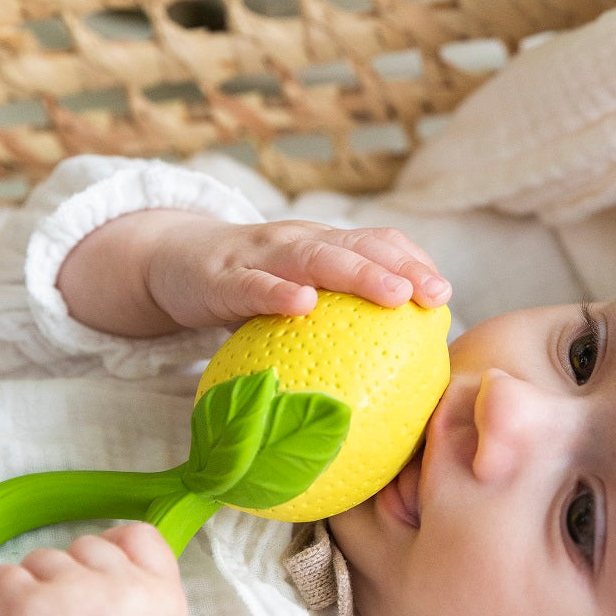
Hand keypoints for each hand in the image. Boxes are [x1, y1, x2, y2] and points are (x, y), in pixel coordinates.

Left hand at [0, 524, 186, 615]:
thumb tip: (102, 565)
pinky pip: (1, 576)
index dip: (110, 546)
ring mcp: (78, 594)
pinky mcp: (30, 607)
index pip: (140, 535)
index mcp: (165, 599)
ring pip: (42, 558)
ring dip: (31, 588)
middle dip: (67, 576)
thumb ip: (141, 598)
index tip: (89, 571)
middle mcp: (127, 590)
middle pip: (86, 546)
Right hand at [143, 215, 451, 330]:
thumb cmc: (247, 289)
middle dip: (401, 267)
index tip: (444, 293)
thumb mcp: (294, 294)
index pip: (376, 242)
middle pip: (357, 246)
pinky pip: (252, 284)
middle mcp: (298, 241)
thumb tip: (388, 374)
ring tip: (394, 294)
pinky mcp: (221, 275)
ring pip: (314, 256)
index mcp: (321, 244)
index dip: (412, 261)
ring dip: (358, 271)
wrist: (170, 262)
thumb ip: (334, 320)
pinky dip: (277, 291)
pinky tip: (302, 305)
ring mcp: (260, 255)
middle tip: (437, 294)